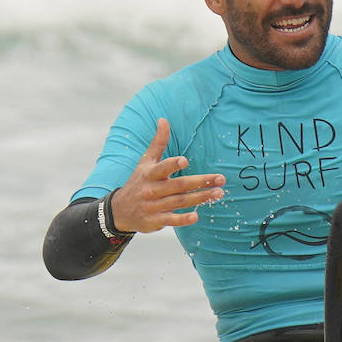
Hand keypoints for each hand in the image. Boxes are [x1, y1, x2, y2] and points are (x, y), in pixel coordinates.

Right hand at [109, 118, 225, 233]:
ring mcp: (154, 206)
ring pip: (180, 202)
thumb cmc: (139, 181)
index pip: (162, 168)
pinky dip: (183, 219)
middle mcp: (152, 190)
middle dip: (200, 182)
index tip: (185, 161)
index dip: (172, 165)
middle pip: (179, 185)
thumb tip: (164, 120)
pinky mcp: (156, 221)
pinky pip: (171, 220)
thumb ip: (158, 142)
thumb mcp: (145, 161)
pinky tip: (196, 216)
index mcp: (150, 174)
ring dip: (200, 198)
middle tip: (221, 179)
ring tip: (218, 193)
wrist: (120, 210)